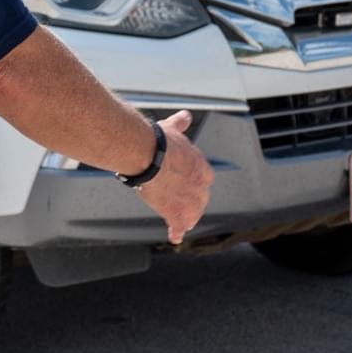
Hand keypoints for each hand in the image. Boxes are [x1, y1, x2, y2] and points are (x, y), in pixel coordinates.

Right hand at [135, 110, 213, 244]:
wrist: (146, 153)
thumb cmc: (157, 141)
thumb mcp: (173, 130)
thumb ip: (180, 125)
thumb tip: (185, 116)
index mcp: (201, 167)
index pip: (205, 180)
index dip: (195, 183)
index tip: (188, 182)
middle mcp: (200, 187)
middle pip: (201, 200)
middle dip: (193, 203)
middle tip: (182, 202)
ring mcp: (189, 202)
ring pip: (193, 215)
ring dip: (187, 218)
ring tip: (181, 221)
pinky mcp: (175, 213)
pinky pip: (178, 227)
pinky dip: (176, 232)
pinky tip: (175, 236)